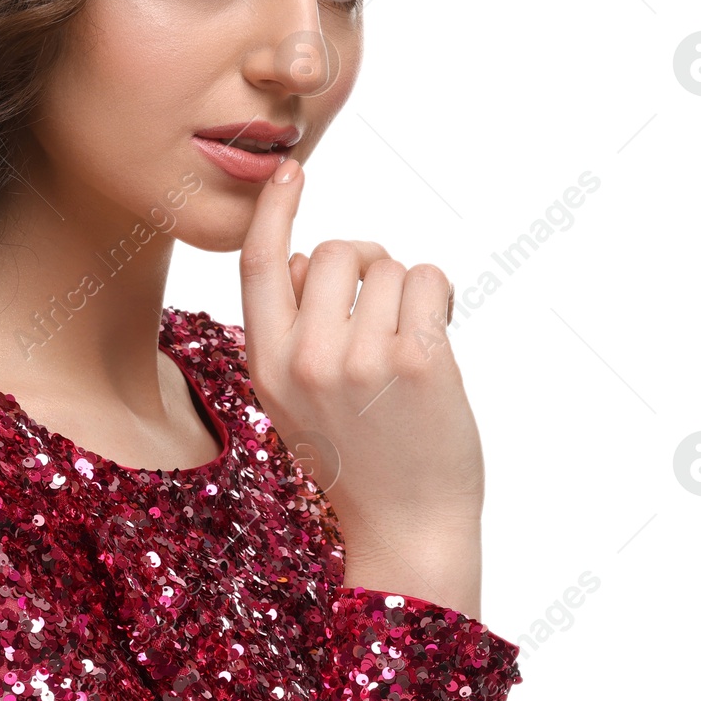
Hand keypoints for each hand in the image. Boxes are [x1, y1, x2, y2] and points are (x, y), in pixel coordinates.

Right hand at [238, 159, 484, 617]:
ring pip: (389, 265)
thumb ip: (289, 331)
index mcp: (267, 366)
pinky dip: (440, 299)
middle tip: (383, 304)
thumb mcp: (293, 401)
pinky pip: (430, 281)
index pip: (259, 265)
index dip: (273, 210)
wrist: (407, 528)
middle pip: (336, 252)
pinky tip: (436, 339)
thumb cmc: (356, 457)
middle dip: (366, 262)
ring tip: (408, 342)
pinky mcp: (419, 361)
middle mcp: (307, 359)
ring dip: (408, 290)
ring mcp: (363, 360)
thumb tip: (305, 259)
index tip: (289, 172)